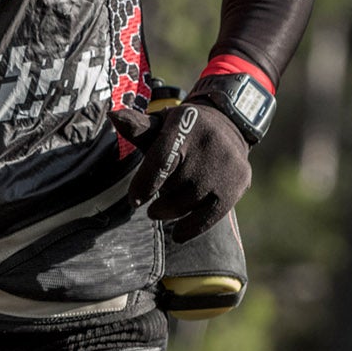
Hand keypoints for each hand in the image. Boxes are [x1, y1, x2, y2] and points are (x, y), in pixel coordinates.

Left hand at [111, 101, 251, 242]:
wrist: (229, 127)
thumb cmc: (183, 131)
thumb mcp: (162, 125)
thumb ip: (138, 127)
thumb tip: (113, 115)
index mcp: (185, 123)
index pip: (162, 158)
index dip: (146, 182)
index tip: (134, 201)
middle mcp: (209, 141)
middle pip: (174, 183)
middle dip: (160, 196)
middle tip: (153, 204)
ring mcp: (226, 162)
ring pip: (191, 200)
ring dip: (171, 211)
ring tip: (160, 212)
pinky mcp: (238, 181)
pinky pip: (213, 213)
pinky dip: (193, 227)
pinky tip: (178, 235)